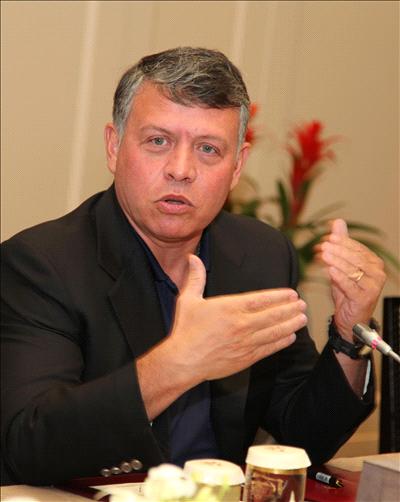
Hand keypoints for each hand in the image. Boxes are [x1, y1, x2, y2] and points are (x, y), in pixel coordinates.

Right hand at [166, 254, 307, 381]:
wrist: (183, 361)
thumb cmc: (185, 330)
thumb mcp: (188, 299)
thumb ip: (195, 277)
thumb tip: (192, 257)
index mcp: (230, 308)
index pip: (261, 300)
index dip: (279, 296)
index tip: (292, 293)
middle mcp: (241, 324)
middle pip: (273, 315)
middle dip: (290, 309)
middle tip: (303, 305)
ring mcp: (245, 342)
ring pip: (275, 332)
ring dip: (291, 324)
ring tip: (302, 319)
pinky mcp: (245, 358)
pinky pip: (269, 348)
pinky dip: (281, 342)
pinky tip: (290, 336)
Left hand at [314, 219, 385, 339]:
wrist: (350, 318)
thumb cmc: (347, 291)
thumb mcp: (342, 265)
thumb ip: (341, 244)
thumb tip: (337, 221)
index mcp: (373, 262)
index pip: (356, 247)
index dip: (341, 242)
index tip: (325, 237)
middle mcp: (377, 273)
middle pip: (355, 258)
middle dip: (337, 250)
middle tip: (323, 244)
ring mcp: (372, 286)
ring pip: (353, 270)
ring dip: (336, 261)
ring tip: (323, 254)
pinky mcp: (364, 298)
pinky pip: (350, 285)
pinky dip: (339, 278)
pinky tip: (329, 271)